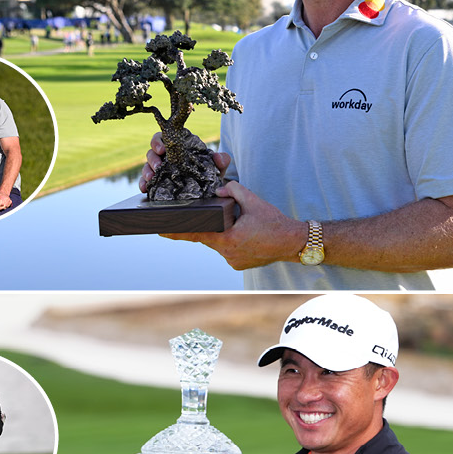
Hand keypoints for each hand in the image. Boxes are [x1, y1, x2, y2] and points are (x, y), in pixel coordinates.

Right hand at [139, 134, 230, 193]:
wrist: (210, 189)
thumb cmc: (211, 172)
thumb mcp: (218, 166)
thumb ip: (222, 160)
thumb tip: (218, 157)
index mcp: (177, 146)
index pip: (162, 138)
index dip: (158, 141)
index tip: (162, 149)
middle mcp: (166, 157)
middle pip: (151, 152)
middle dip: (152, 158)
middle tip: (158, 166)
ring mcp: (160, 169)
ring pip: (146, 166)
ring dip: (147, 171)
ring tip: (151, 178)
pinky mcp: (157, 182)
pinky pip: (145, 181)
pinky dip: (143, 184)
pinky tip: (145, 189)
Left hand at [162, 181, 301, 270]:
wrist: (293, 243)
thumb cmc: (274, 223)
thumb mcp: (254, 201)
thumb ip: (233, 191)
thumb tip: (218, 189)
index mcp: (227, 238)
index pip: (196, 233)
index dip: (176, 231)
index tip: (159, 230)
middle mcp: (227, 253)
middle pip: (205, 237)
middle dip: (199, 227)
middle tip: (183, 223)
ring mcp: (232, 261)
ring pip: (217, 243)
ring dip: (219, 234)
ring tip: (233, 225)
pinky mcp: (238, 264)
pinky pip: (226, 250)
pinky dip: (228, 241)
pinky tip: (240, 235)